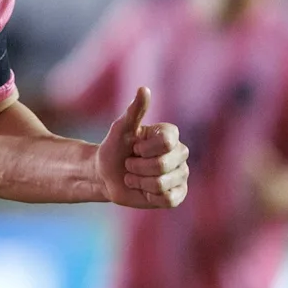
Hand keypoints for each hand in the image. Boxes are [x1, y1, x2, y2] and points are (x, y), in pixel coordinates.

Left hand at [96, 86, 188, 208]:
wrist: (106, 175)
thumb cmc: (114, 149)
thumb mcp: (120, 129)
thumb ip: (134, 111)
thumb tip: (144, 89)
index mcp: (170, 135)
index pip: (167, 142)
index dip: (145, 148)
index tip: (135, 147)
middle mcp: (180, 153)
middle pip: (164, 165)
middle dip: (138, 167)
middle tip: (130, 164)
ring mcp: (181, 174)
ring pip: (163, 184)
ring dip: (140, 182)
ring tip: (134, 177)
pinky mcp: (178, 194)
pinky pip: (169, 199)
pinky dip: (150, 195)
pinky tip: (144, 190)